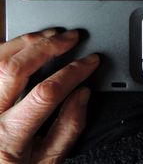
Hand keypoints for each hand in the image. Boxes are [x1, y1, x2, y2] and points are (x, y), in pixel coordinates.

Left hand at [0, 29, 99, 162]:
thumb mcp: (47, 163)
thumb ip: (68, 128)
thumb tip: (83, 94)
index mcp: (10, 137)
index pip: (46, 92)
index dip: (74, 71)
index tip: (90, 61)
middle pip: (15, 68)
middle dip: (49, 46)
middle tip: (70, 38)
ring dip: (26, 41)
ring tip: (49, 35)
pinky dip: (8, 48)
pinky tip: (24, 45)